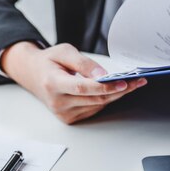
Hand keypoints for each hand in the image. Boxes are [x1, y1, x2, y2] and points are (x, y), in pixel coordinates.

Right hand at [1, 42, 146, 123]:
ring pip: (97, 106)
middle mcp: (57, 101)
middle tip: (137, 81)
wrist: (32, 75)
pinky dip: (105, 100)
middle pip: (94, 99)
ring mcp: (62, 113)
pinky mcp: (68, 119)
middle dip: (119, 90)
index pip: (82, 88)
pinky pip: (93, 109)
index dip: (104, 87)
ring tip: (130, 83)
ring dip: (115, 96)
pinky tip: (113, 91)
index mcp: (53, 83)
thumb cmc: (48, 62)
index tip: (123, 82)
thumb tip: (103, 74)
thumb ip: (83, 63)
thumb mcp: (64, 52)